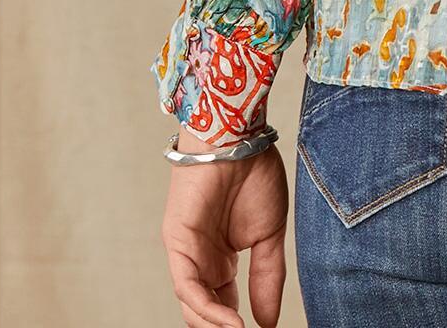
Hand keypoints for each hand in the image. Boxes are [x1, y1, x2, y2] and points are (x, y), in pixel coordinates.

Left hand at [160, 127, 288, 327]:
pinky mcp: (176, 243)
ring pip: (194, 305)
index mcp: (221, 259)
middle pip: (205, 311)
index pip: (225, 304)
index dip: (238, 325)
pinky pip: (188, 286)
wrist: (239, 136)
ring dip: (216, 325)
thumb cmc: (254, 174)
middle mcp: (200, 260)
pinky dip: (207, 309)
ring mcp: (186, 253)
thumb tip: (270, 322)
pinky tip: (232, 323)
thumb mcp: (269, 235)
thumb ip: (267, 278)